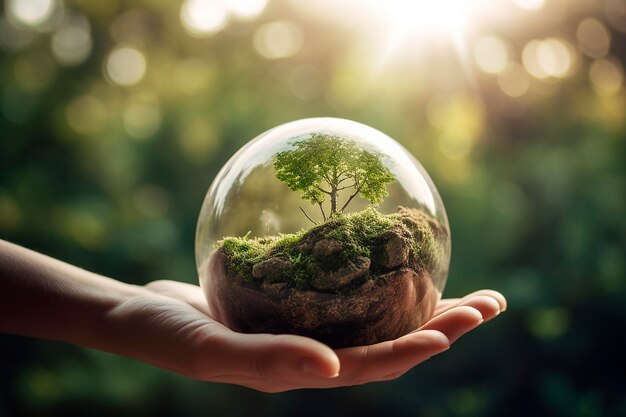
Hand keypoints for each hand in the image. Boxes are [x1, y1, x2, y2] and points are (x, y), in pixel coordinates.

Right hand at [112, 280, 505, 391]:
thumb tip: (334, 367)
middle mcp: (317, 351)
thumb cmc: (171, 334)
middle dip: (444, 323)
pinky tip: (393, 254)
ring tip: (468, 283)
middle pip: (392, 339)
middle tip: (491, 302)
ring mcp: (310, 325)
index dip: (419, 348)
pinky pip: (348, 288)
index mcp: (305, 370)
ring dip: (425, 299)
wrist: (145, 315)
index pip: (375, 364)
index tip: (462, 324)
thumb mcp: (213, 347)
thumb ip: (270, 359)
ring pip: (378, 315)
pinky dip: (377, 274)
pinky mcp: (298, 300)